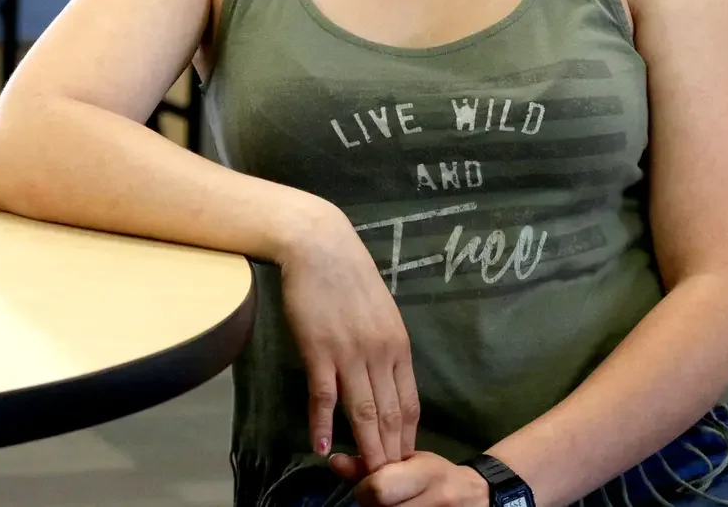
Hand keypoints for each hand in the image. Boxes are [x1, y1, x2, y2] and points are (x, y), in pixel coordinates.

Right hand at [276, 201, 419, 472]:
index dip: (407, 439)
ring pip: (362, 412)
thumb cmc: (347, 275)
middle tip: (388, 483)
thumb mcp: (380, 312)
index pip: (409, 405)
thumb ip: (384, 346)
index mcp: (398, 345)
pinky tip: (323, 446)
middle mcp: (379, 353)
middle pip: (389, 416)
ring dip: (365, 449)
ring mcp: (349, 352)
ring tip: (365, 477)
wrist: (319, 244)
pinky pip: (324, 394)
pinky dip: (323, 424)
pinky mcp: (318, 348)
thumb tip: (386, 378)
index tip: (404, 463)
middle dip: (390, 454)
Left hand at [329, 452, 489, 506]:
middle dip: (372, 505)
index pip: (378, 488)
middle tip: (378, 499)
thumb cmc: (435, 473)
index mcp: (426, 474)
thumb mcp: (407, 460)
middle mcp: (434, 501)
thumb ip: (369, 461)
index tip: (370, 483)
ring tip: (390, 503)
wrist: (476, 496)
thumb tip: (333, 461)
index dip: (366, 488)